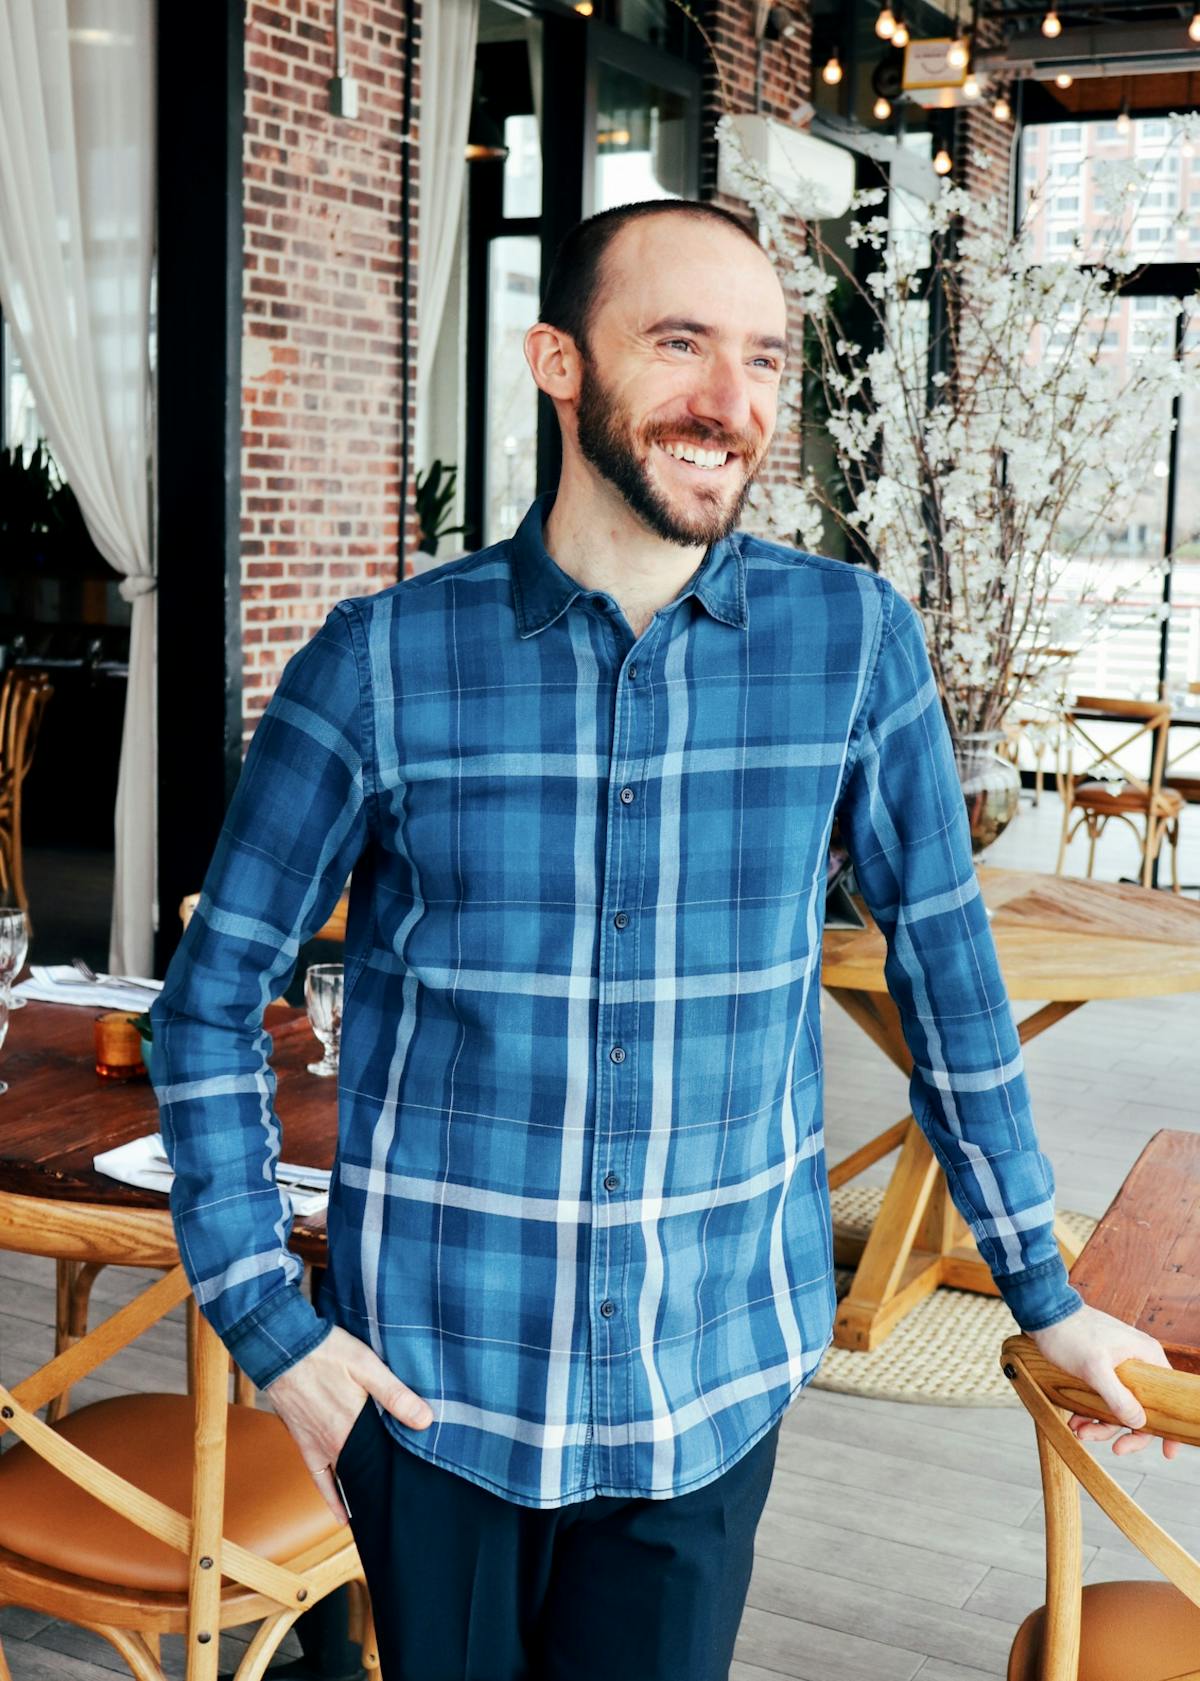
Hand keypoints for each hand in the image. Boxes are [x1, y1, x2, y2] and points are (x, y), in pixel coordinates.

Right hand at [263, 1326, 433, 1521]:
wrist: (282, 1348)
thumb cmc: (325, 1353)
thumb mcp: (366, 1365)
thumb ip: (395, 1394)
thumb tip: (426, 1420)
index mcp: (353, 1428)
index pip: (384, 1462)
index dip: (401, 1473)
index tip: (419, 1487)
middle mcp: (335, 1445)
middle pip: (366, 1473)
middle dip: (385, 1485)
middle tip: (406, 1501)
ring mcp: (318, 1446)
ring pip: (346, 1479)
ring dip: (362, 1492)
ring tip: (382, 1510)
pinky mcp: (304, 1443)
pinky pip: (319, 1479)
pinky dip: (331, 1497)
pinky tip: (343, 1515)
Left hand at [1030, 1303, 1179, 1460]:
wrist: (1042, 1312)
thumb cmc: (1069, 1333)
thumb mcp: (1094, 1368)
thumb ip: (1118, 1397)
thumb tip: (1140, 1424)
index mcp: (1146, 1356)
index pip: (1168, 1399)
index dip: (1169, 1428)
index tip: (1167, 1453)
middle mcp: (1138, 1361)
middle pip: (1142, 1408)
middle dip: (1124, 1431)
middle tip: (1113, 1449)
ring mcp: (1119, 1365)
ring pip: (1119, 1406)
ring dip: (1101, 1424)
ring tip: (1079, 1430)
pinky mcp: (1101, 1368)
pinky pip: (1103, 1398)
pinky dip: (1091, 1412)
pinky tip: (1075, 1419)